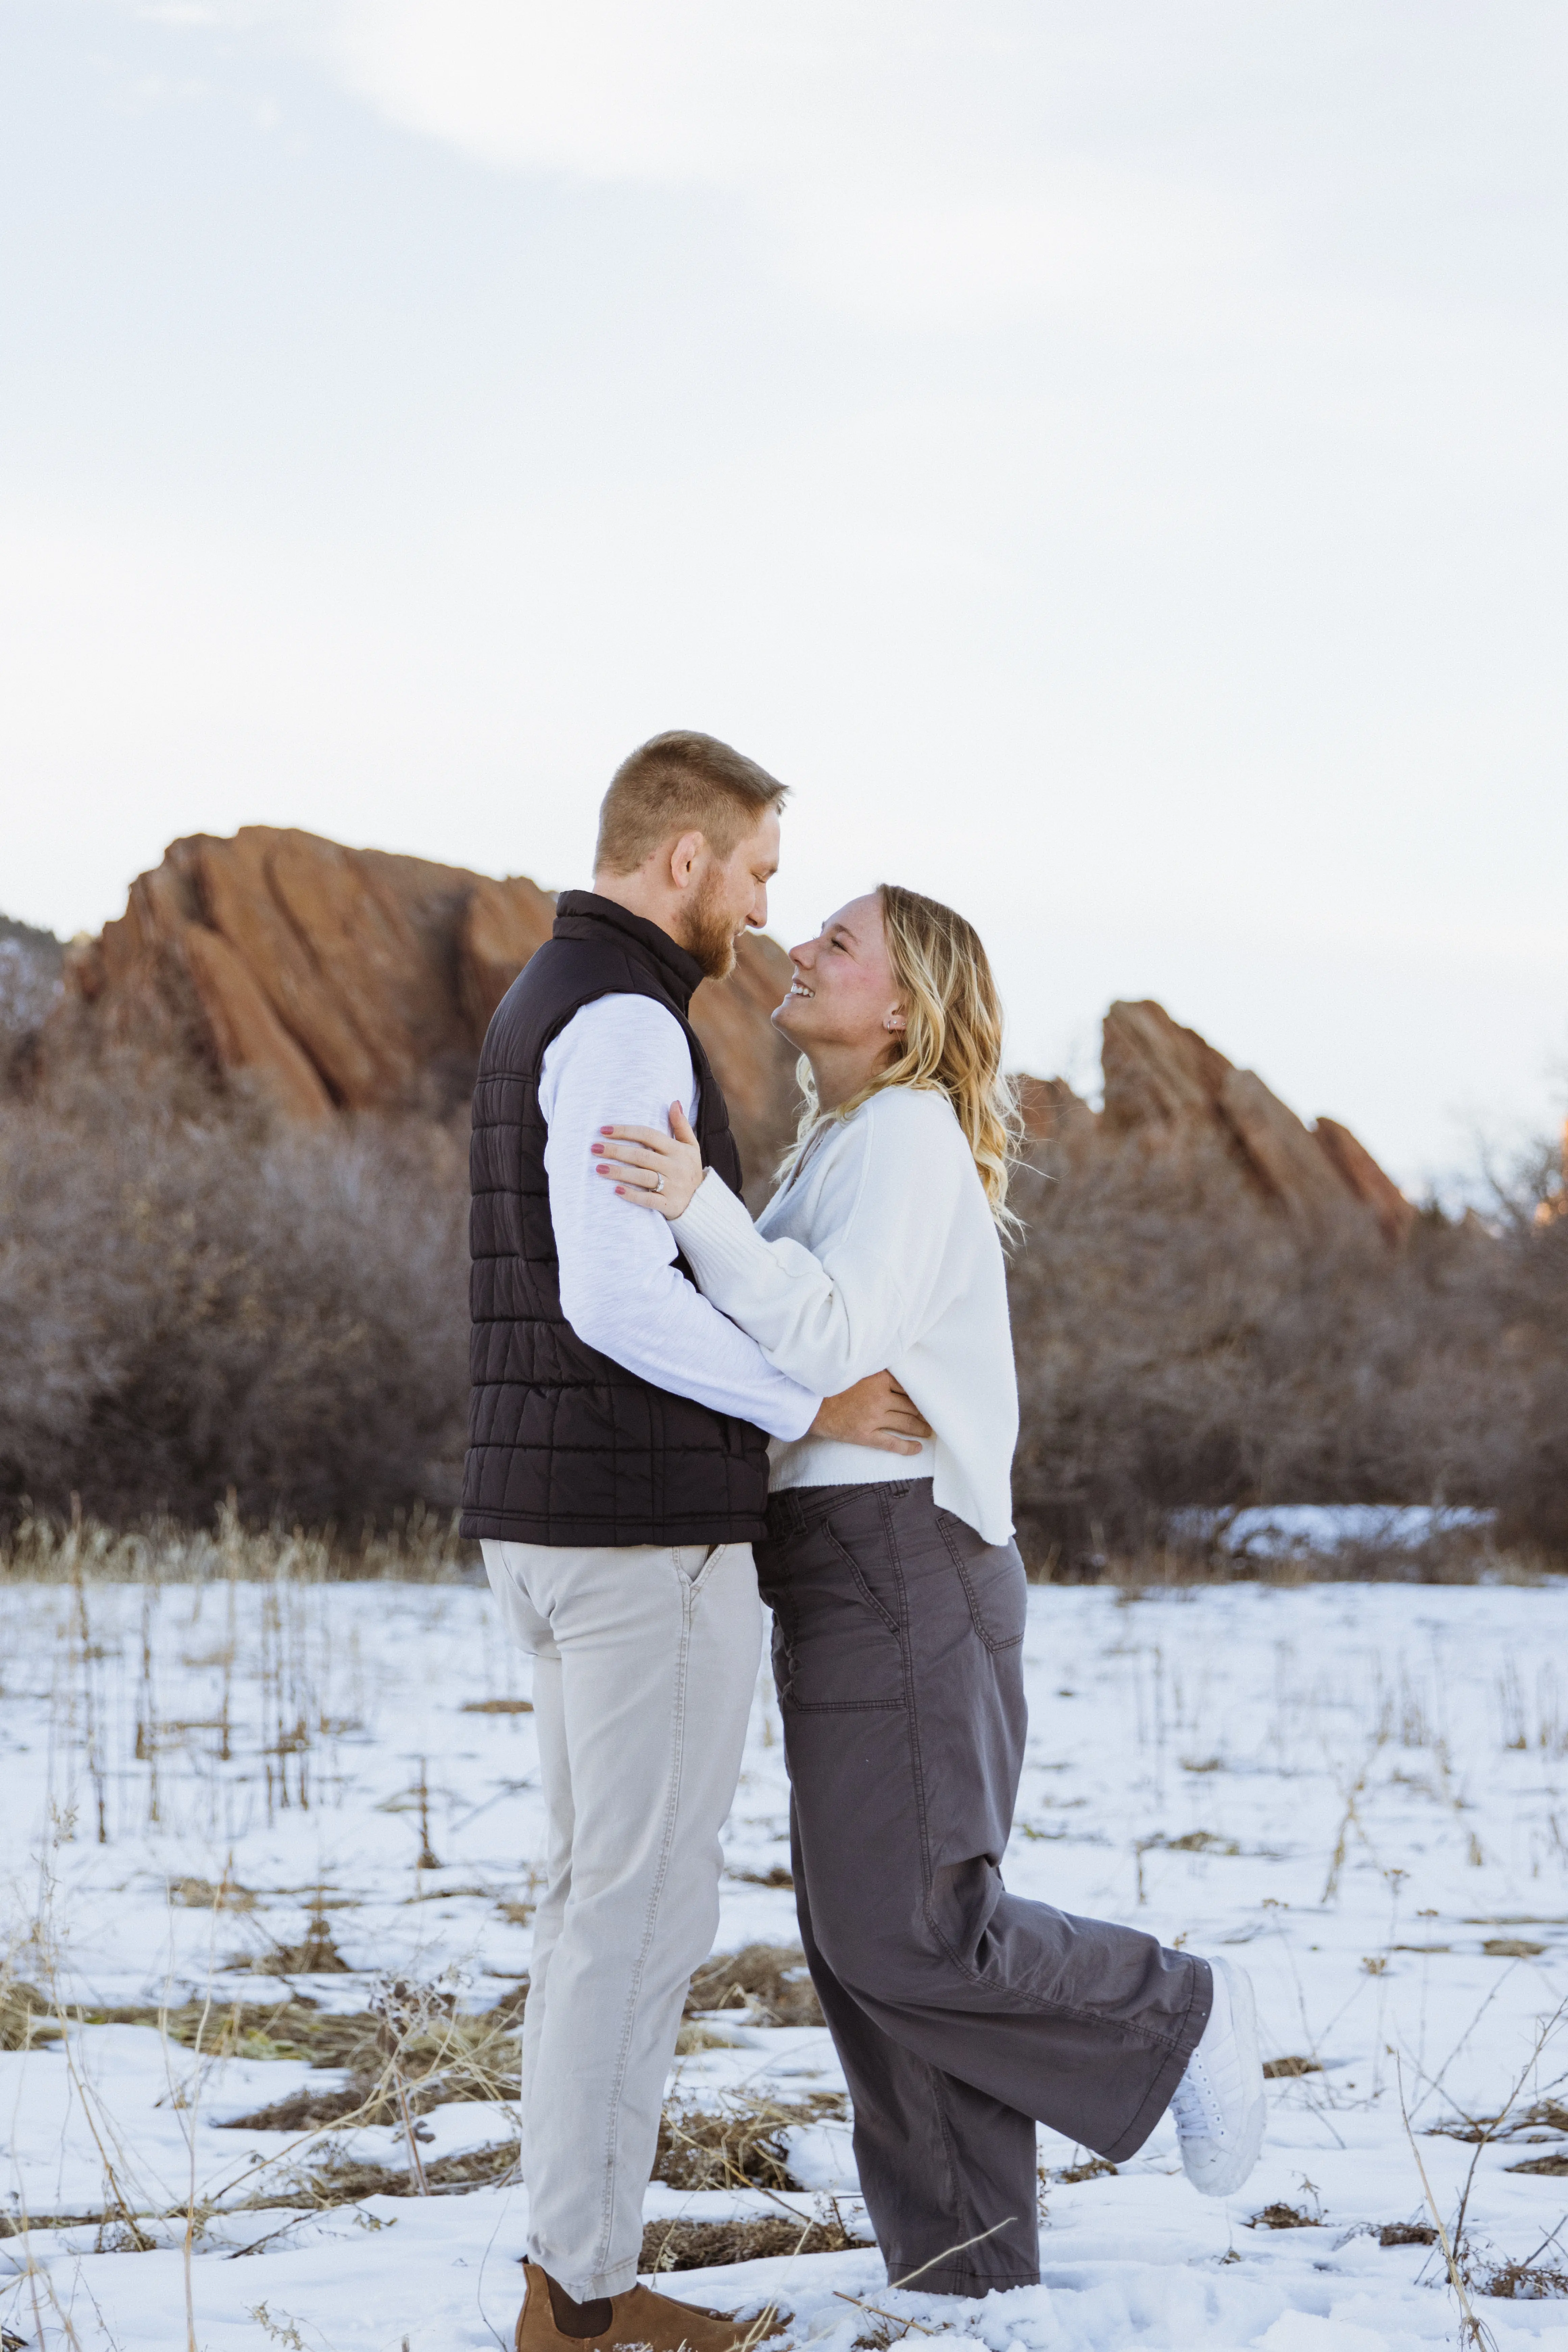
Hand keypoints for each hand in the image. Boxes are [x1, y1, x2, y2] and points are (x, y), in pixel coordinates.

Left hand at [592, 1102, 704, 1219]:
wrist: (701, 1201)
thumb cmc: (689, 1169)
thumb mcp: (691, 1146)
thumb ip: (681, 1125)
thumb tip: (674, 1102)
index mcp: (678, 1150)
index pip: (648, 1135)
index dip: (626, 1131)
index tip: (604, 1130)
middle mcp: (675, 1167)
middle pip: (641, 1155)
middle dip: (616, 1150)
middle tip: (594, 1148)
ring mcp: (672, 1186)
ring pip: (642, 1176)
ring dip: (619, 1172)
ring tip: (598, 1168)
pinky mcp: (668, 1205)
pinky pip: (648, 1199)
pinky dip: (632, 1195)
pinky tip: (616, 1190)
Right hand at [810, 1370, 932, 1456]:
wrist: (809, 1403)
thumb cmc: (831, 1385)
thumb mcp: (856, 1372)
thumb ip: (876, 1373)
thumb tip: (895, 1376)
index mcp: (879, 1379)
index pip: (908, 1387)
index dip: (921, 1394)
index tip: (929, 1398)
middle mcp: (880, 1398)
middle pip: (911, 1405)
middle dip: (925, 1412)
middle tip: (934, 1416)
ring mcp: (873, 1417)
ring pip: (906, 1424)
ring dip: (921, 1428)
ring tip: (929, 1431)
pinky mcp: (865, 1435)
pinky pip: (892, 1443)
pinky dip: (907, 1447)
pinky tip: (917, 1448)